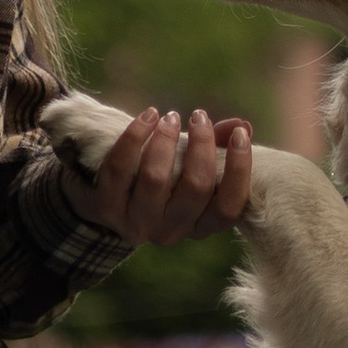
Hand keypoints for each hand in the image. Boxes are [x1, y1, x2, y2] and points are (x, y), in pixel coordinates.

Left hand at [69, 108, 255, 247]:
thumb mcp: (190, 167)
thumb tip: (242, 126)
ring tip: (170, 117)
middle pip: (196, 188)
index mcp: (199, 226)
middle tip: (199, 116)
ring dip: (166, 140)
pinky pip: (120, 169)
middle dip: (201, 145)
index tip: (239, 136)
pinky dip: (135, 137)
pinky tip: (147, 117)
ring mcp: (137, 223)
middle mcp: (171, 231)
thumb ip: (217, 147)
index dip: (240, 171)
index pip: (229, 208)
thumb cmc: (162, 177)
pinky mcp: (107, 208)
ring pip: (156, 179)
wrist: (106, 197)